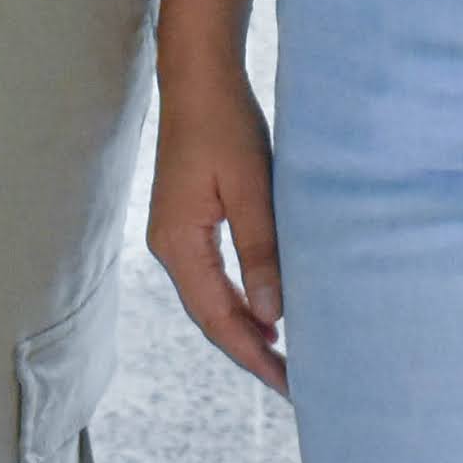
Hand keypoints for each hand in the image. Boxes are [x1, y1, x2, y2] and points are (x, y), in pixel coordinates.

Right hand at [146, 43, 288, 388]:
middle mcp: (169, 247)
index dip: (253, 356)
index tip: (289, 385)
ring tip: (284, 360)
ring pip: (211, 301)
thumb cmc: (225, 124)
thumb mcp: (251, 187)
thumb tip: (272, 316)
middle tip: (293, 385)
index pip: (218, 319)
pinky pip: (213, 279)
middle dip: (249, 353)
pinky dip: (239, 303)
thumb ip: (260, 251)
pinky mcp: (187, 224)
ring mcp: (175, 236)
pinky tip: (265, 313)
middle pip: (210, 318)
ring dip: (245, 331)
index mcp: (179, 244)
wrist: (198, 77)